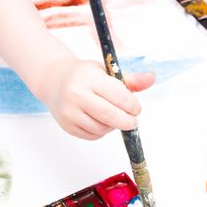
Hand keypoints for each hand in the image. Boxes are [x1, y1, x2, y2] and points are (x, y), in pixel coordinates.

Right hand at [40, 58, 154, 139]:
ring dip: (114, 126)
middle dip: (127, 121)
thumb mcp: (106, 71)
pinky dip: (102, 131)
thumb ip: (130, 79)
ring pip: (102, 128)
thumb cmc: (84, 75)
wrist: (55, 80)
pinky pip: (92, 135)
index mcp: (89, 78)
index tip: (136, 108)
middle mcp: (76, 95)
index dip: (132, 106)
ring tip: (114, 117)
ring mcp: (69, 112)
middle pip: (110, 116)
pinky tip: (101, 121)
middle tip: (133, 121)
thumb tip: (151, 78)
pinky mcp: (67, 125)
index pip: (118, 96)